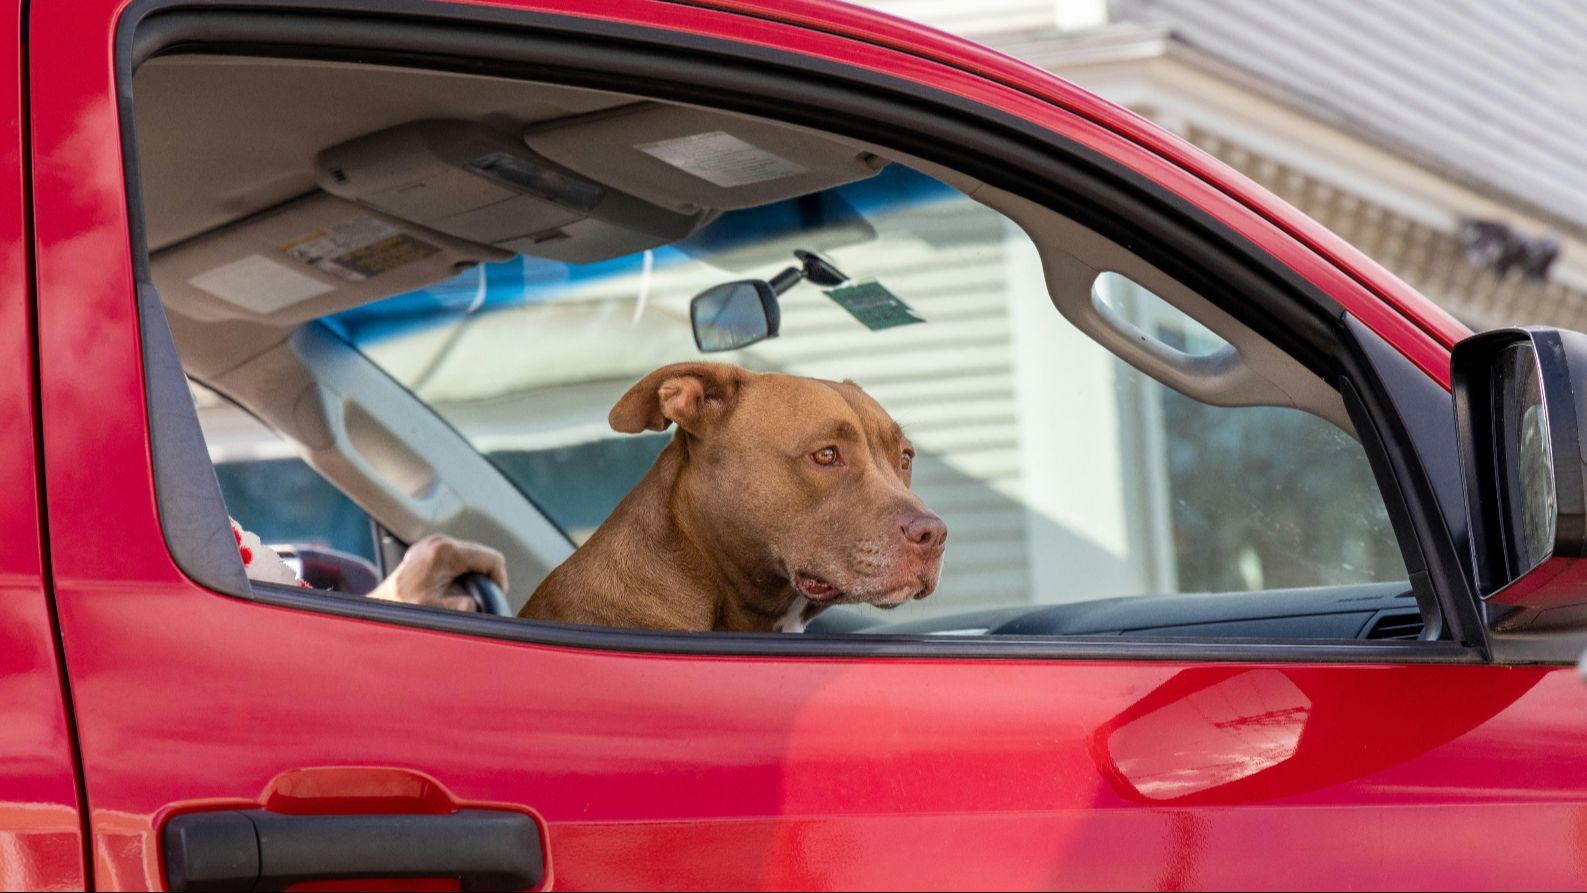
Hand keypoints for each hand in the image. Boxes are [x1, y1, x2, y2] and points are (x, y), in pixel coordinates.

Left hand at [367, 534, 507, 611]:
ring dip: (474, 575)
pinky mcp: (428, 548)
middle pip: (482, 555)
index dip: (500, 579)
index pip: (492, 558)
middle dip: (487, 578)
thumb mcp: (436, 611)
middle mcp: (440, 542)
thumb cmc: (402, 609)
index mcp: (446, 552)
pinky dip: (461, 571)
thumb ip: (461, 608)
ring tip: (467, 595)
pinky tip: (453, 588)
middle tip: (482, 599)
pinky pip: (457, 556)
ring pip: (471, 555)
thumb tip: (476, 605)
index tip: (496, 596)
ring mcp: (433, 543)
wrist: (378, 607)